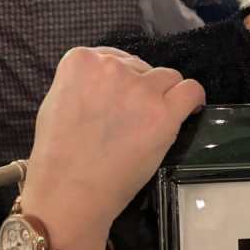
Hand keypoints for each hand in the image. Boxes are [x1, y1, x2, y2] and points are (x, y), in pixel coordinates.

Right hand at [22, 47, 204, 249]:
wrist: (70, 192)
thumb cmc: (58, 157)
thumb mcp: (56, 102)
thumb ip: (83, 83)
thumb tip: (104, 81)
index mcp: (81, 61)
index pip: (115, 57)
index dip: (122, 80)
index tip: (121, 99)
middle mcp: (112, 68)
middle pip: (143, 67)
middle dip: (140, 89)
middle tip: (131, 120)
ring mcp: (140, 89)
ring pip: (168, 77)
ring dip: (164, 96)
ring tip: (153, 121)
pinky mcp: (163, 113)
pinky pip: (191, 91)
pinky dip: (194, 99)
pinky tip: (190, 109)